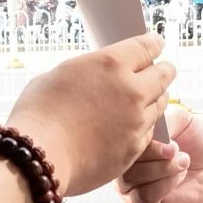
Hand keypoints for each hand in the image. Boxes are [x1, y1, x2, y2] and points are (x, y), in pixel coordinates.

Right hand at [5, 34, 173, 197]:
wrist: (39, 158)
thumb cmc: (38, 115)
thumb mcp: (60, 75)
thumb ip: (88, 71)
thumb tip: (95, 74)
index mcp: (111, 64)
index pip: (146, 46)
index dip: (153, 44)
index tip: (156, 44)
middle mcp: (131, 90)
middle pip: (164, 74)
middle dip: (163, 70)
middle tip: (161, 71)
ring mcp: (136, 121)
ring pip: (160, 105)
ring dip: (155, 100)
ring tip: (145, 100)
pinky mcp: (134, 149)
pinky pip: (149, 132)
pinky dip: (144, 127)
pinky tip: (131, 126)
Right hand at [117, 104, 202, 202]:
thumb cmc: (195, 144)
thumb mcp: (182, 120)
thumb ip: (165, 122)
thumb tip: (151, 131)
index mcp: (130, 138)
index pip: (124, 140)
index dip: (150, 144)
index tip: (172, 144)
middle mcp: (125, 160)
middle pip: (126, 159)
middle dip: (158, 157)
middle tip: (178, 153)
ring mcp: (128, 183)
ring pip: (132, 178)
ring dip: (164, 171)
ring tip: (182, 164)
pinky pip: (143, 197)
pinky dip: (164, 187)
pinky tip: (177, 179)